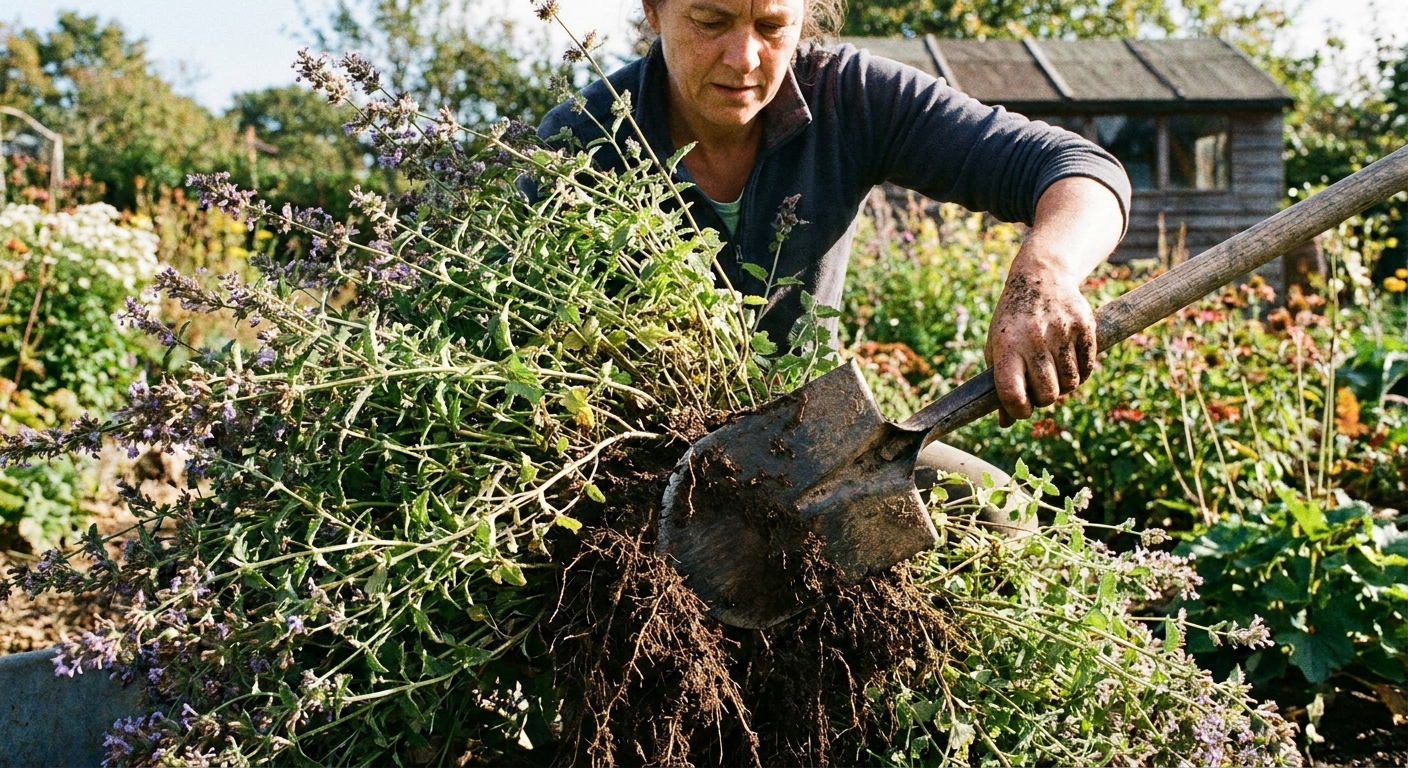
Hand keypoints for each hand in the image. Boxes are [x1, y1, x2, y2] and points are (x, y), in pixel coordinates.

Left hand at [984, 265, 1096, 426]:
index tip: (1020, 408)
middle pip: (1047, 394)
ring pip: (1070, 385)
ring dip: (1063, 387)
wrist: (1041, 277)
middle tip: (1040, 389)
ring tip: (1053, 372)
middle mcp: (1034, 339)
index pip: (1012, 393)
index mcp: (1007, 346)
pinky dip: (1080, 373)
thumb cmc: (1013, 322)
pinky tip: (1068, 363)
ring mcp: (1062, 332)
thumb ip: (1000, 384)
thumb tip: (1005, 423)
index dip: (1018, 410)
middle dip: (1044, 399)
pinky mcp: (1085, 327)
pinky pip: (1087, 369)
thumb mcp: (997, 347)